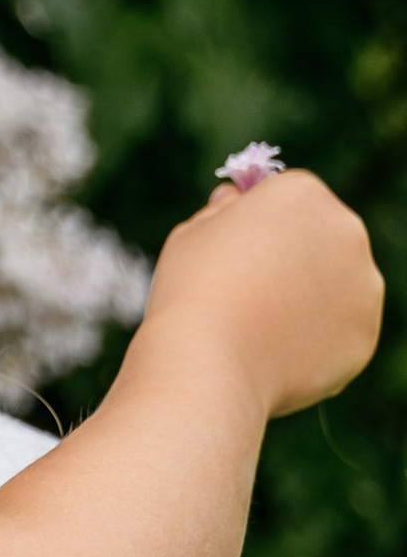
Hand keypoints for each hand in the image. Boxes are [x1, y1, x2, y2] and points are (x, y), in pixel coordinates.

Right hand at [149, 167, 382, 420]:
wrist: (208, 363)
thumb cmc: (192, 291)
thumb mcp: (192, 234)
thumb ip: (222, 210)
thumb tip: (234, 199)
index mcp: (302, 193)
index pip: (291, 201)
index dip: (262, 226)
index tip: (238, 252)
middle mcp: (346, 228)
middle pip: (322, 238)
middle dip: (295, 259)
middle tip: (251, 293)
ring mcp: (363, 282)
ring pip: (336, 287)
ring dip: (310, 299)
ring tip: (262, 328)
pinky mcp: (364, 331)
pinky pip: (340, 333)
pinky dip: (316, 343)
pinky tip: (277, 354)